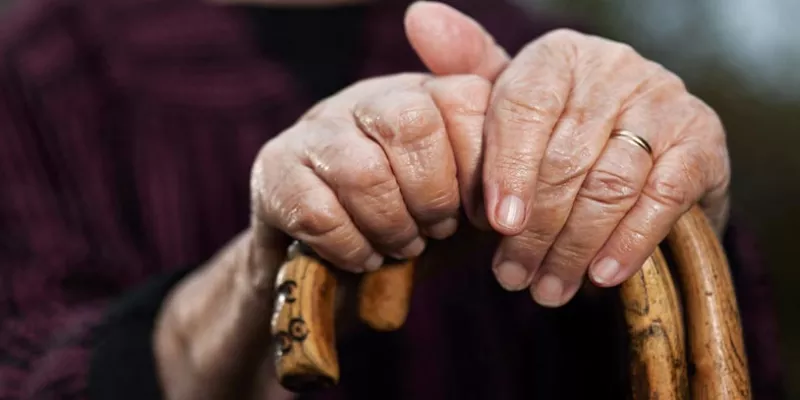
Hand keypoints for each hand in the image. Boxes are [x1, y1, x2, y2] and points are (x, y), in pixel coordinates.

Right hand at [153, 72, 492, 399]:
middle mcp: (367, 98)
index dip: (481, 167)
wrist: (337, 270)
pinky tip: (362, 256)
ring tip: (400, 245)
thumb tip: (522, 149)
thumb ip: (501, 161)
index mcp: (423, 93)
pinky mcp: (273, 170)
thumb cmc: (415, 224)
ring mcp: (316, 129)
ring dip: (392, 227)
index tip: (481, 213)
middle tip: (435, 230)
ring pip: (364, 171)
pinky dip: (352, 248)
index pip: (465, 100)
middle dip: (433, 196)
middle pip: (411, 123)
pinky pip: (319, 212)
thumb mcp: (472, 194)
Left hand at [406, 2, 730, 306]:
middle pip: (565, 156)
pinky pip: (661, 197)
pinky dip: (630, 241)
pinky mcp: (702, 141)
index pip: (525, 108)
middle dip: (536, 228)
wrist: (643, 150)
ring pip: (609, 183)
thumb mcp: (511, 101)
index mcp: (559, 56)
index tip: (496, 225)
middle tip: (513, 276)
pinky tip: (601, 276)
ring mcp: (664, 100)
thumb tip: (419, 17)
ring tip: (547, 288)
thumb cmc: (558, 131)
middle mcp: (615, 67)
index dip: (507, 171)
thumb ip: (468, 70)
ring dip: (574, 246)